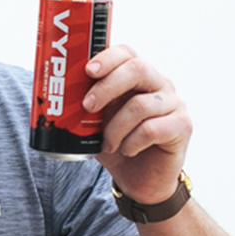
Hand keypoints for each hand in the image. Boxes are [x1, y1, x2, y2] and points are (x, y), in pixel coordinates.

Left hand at [83, 45, 189, 205]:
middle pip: (138, 69)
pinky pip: (152, 129)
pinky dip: (132, 142)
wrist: (141, 182)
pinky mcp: (183, 126)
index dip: (107, 58)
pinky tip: (127, 151)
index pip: (126, 53)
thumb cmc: (117, 146)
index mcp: (138, 77)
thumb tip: (52, 94)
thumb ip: (84, 106)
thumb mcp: (95, 124)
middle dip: (107, 87)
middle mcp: (160, 84)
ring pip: (141, 105)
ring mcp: (175, 104)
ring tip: (107, 144)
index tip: (88, 71)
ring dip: (116, 128)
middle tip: (88, 106)